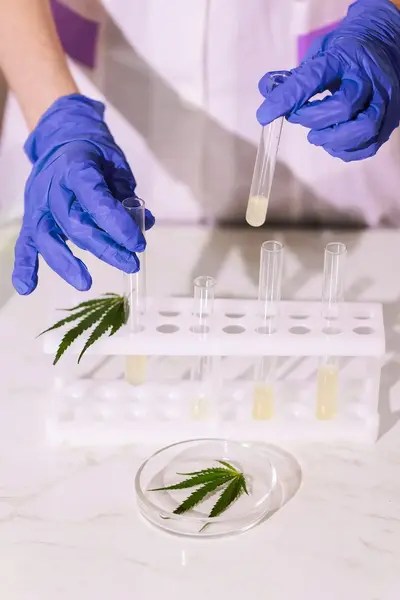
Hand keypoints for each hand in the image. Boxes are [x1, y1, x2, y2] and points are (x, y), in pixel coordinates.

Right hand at [12, 94, 153, 294]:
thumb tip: (144, 224)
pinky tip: (27, 287)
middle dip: (105, 247)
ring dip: (66, 263)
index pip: (95, 199)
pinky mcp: (32, 217)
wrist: (64, 137)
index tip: (137, 242)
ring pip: (48, 237)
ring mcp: (38, 203)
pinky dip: (24, 265)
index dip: (117, 223)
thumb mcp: (116, 167)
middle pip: (75, 223)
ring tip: (85, 282)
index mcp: (76, 167)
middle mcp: (52, 186)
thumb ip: (126, 196)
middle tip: (130, 262)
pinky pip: (25, 243)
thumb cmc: (95, 154)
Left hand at [257, 0, 399, 160]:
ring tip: (316, 136)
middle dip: (313, 119)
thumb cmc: (347, 53)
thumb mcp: (319, 53)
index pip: (314, 78)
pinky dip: (345, 151)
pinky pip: (369, 145)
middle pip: (343, 107)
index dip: (287, 98)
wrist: (387, 45)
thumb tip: (266, 89)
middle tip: (298, 118)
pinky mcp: (391, 121)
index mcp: (346, 57)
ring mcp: (384, 101)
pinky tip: (332, 143)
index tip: (264, 115)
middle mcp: (369, 78)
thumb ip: (294, 75)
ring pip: (362, 129)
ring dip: (332, 139)